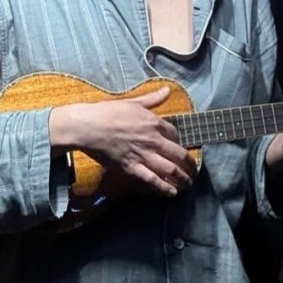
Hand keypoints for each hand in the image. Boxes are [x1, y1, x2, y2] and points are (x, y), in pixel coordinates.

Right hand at [48, 86, 197, 196]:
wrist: (88, 126)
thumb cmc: (108, 112)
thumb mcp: (133, 102)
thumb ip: (152, 99)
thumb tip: (166, 90)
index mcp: (154, 123)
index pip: (175, 134)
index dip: (179, 142)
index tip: (180, 148)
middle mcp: (153, 140)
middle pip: (179, 155)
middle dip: (189, 165)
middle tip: (194, 171)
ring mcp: (143, 155)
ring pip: (170, 170)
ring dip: (182, 178)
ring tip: (188, 184)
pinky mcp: (131, 168)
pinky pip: (152, 180)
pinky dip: (164, 188)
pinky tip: (172, 193)